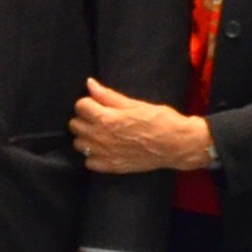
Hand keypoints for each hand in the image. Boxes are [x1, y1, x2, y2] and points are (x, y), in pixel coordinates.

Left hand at [70, 78, 213, 173]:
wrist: (176, 145)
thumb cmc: (159, 120)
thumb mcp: (134, 104)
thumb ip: (108, 96)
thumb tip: (90, 84)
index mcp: (106, 118)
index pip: (80, 106)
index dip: (88, 102)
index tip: (98, 104)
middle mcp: (100, 137)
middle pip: (75, 125)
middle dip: (84, 118)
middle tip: (99, 117)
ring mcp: (104, 154)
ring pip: (79, 144)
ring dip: (86, 137)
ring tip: (100, 133)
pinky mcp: (111, 167)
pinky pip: (89, 162)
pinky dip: (93, 156)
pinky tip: (104, 149)